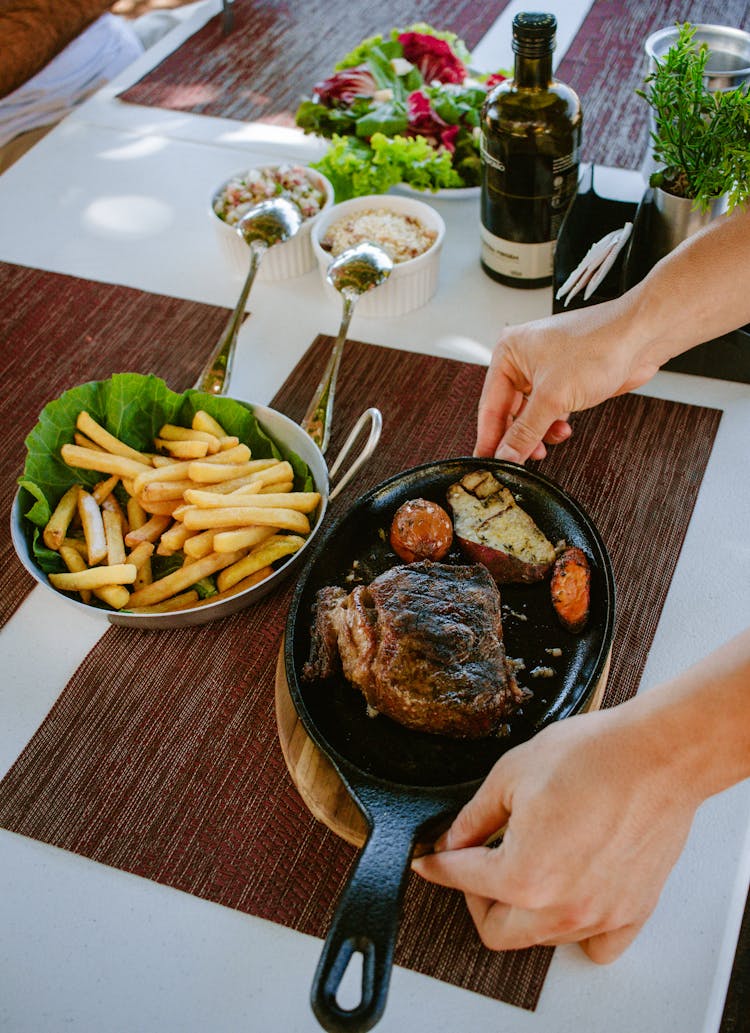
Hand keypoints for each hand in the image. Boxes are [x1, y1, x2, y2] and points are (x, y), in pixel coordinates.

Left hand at [412, 705, 697, 962]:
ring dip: (523, 911)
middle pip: (496, 930)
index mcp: (523, 876)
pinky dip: (578, 929)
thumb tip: (453, 840)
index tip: (429, 862)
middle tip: (477, 864)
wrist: (658, 754)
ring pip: (543, 938)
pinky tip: (569, 895)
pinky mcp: (632, 910)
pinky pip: (596, 944)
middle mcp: (561, 909)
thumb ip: (473, 817)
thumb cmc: (593, 756)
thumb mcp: (511, 774)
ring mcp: (600, 915)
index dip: (437, 864)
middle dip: (475, 898)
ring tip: (526, 867)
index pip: (461, 878)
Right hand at [475, 303, 661, 462]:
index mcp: (508, 352)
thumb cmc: (599, 346)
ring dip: (538, 433)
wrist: (641, 337)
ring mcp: (544, 370)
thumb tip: (505, 457)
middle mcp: (522, 359)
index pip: (489, 405)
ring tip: (545, 445)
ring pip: (529, 414)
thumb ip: (525, 432)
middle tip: (518, 462)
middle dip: (518, 437)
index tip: (487, 463)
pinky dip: (553, 424)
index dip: (489, 438)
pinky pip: (548, 410)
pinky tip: (564, 429)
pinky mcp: (564, 380)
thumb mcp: (553, 398)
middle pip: (508, 411)